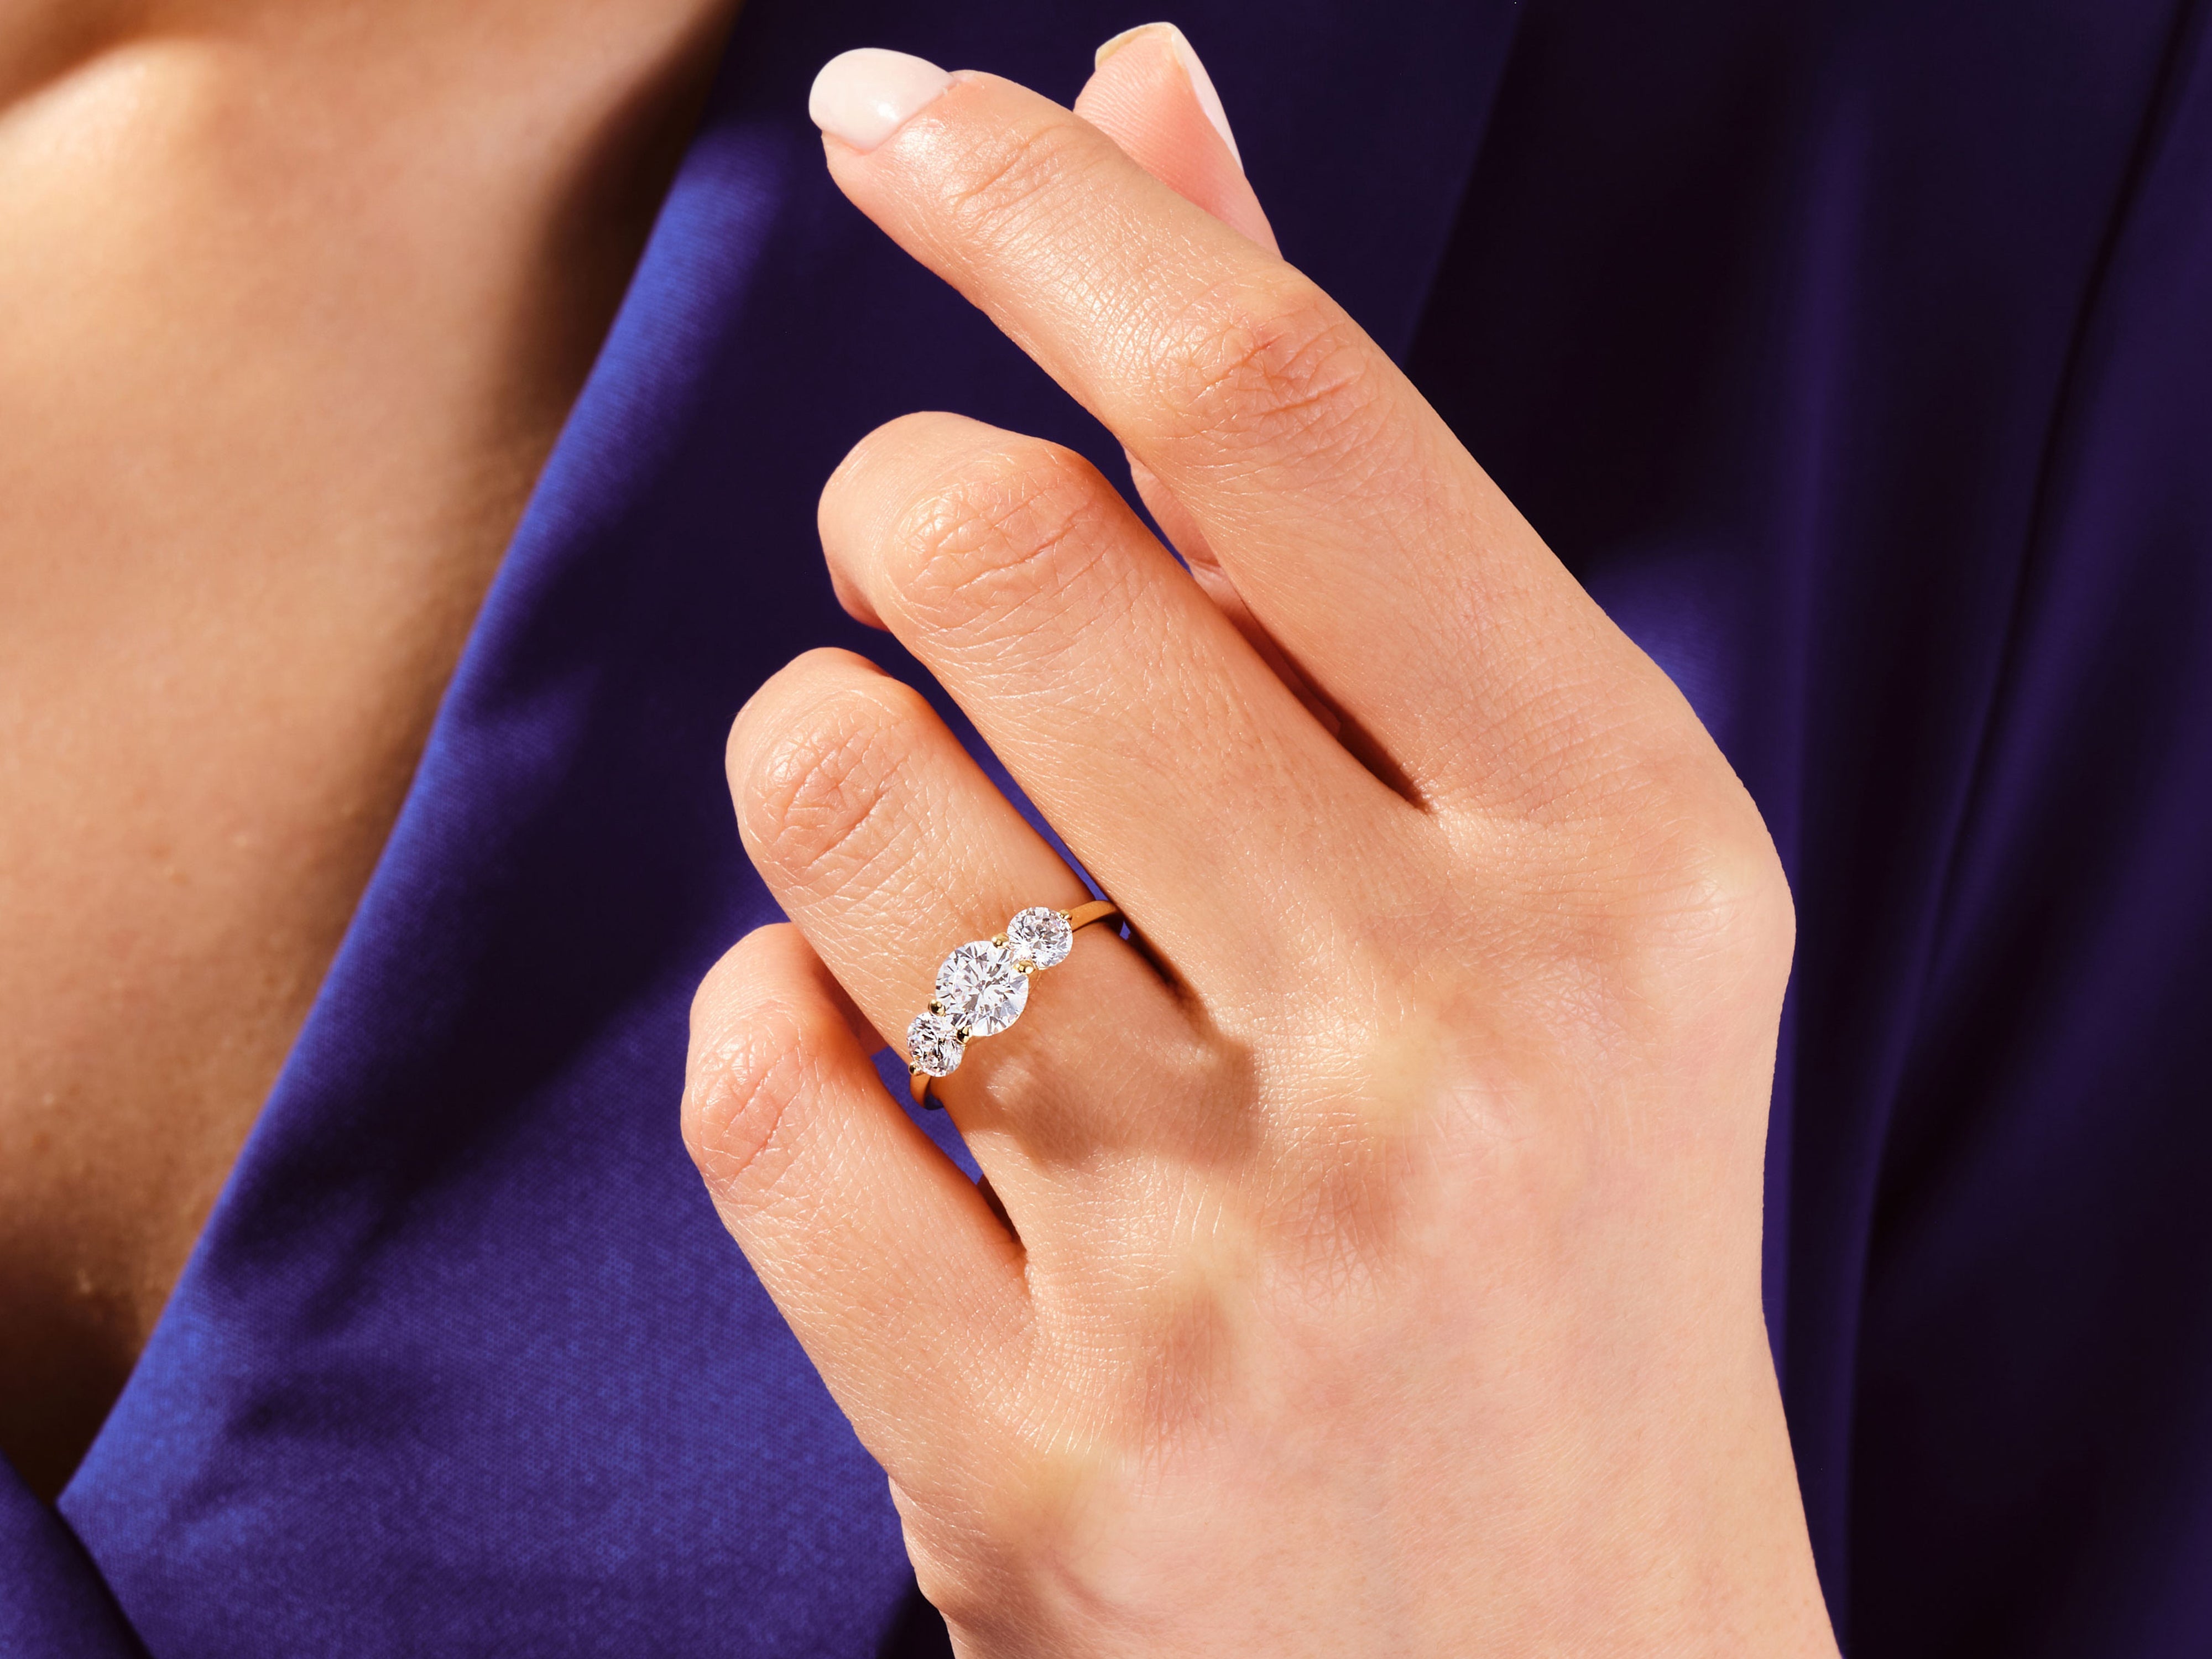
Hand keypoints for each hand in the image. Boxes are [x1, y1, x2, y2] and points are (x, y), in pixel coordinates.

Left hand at [683, 27, 1836, 1656]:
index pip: (1279, 400)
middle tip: (946, 587)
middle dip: (906, 516)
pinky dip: (769, 1031)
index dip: (1050, 205)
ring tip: (936, 870)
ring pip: (831, 799)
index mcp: (1627, 853)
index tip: (895, 120)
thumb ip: (1332, 494)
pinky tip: (888, 1092)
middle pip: (1000, 553)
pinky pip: (750, 1080)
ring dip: (823, 773)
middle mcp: (1459, 1046)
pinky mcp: (1041, 1459)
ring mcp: (1244, 1271)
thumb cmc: (1537, 1209)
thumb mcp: (1526, 861)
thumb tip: (1144, 96)